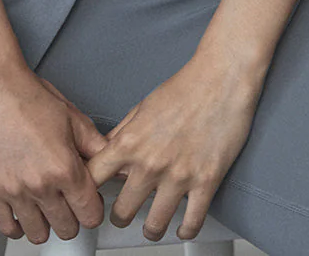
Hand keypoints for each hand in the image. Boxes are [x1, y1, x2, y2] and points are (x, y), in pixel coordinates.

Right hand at [0, 64, 107, 241]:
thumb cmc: (30, 98)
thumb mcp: (74, 119)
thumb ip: (97, 147)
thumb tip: (114, 165)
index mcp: (65, 168)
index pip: (90, 215)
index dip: (93, 208)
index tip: (89, 201)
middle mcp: (40, 185)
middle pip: (67, 228)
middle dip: (73, 217)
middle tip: (69, 200)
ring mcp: (14, 191)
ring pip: (39, 234)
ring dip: (47, 223)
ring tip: (48, 206)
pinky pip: (8, 227)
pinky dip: (19, 226)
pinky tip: (25, 213)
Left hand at [86, 53, 267, 240]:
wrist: (221, 78)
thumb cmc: (184, 87)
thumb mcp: (143, 107)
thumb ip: (123, 133)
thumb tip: (107, 152)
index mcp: (130, 142)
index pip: (93, 179)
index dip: (87, 190)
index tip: (91, 196)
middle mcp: (150, 163)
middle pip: (121, 211)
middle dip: (120, 216)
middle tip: (123, 216)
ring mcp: (178, 176)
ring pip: (154, 226)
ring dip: (151, 230)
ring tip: (151, 227)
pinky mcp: (206, 182)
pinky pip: (192, 222)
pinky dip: (185, 231)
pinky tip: (181, 227)